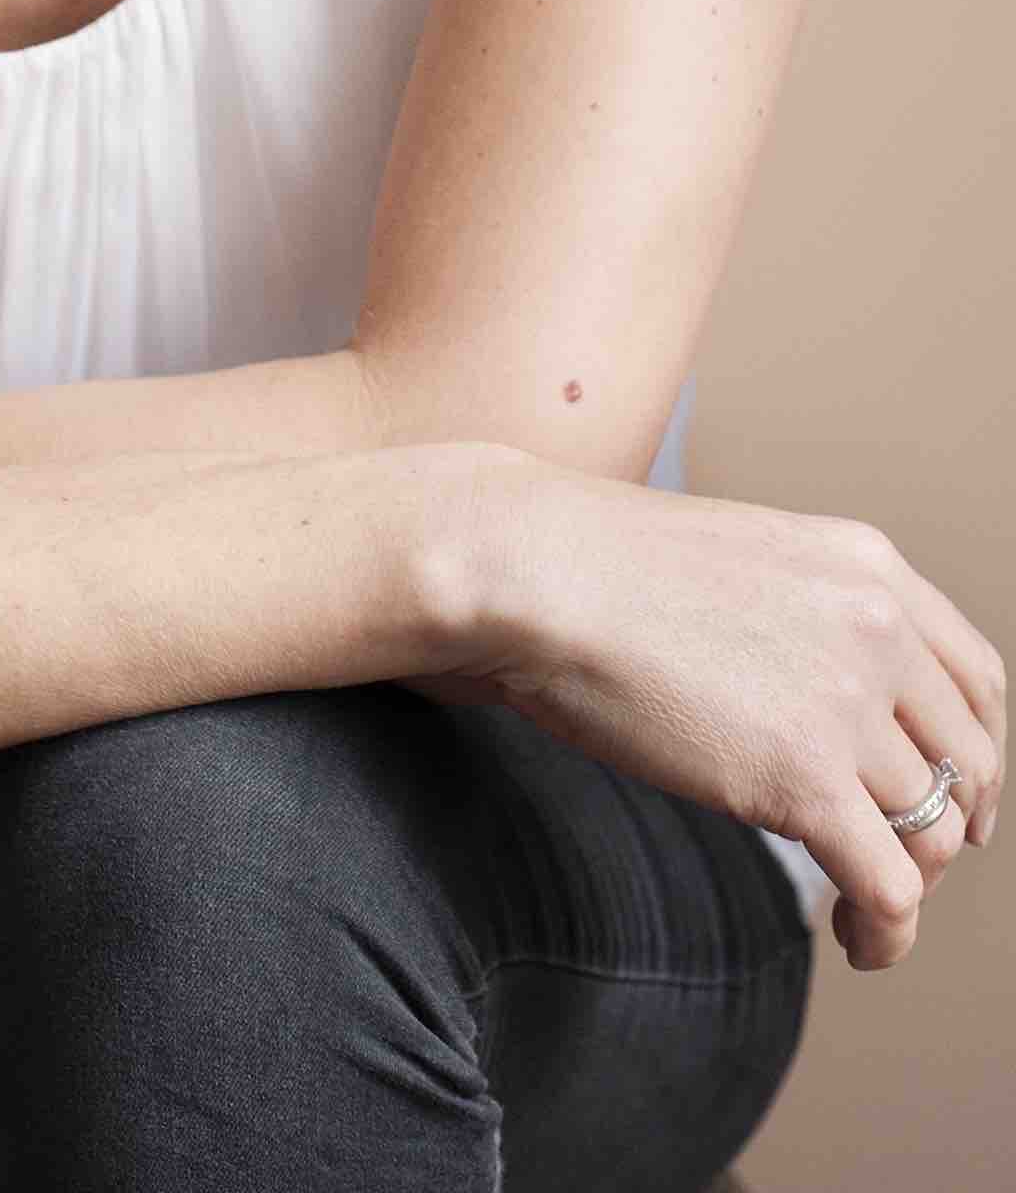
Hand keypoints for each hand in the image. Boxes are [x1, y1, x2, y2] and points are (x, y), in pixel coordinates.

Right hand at [399, 444, 1004, 973]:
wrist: (534, 572)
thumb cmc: (597, 565)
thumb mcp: (742, 560)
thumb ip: (805, 616)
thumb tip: (814, 696)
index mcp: (867, 566)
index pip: (977, 678)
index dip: (975, 751)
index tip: (956, 795)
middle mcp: (877, 628)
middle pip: (967, 761)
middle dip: (946, 824)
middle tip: (901, 861)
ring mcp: (845, 704)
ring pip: (929, 830)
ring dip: (907, 885)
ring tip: (864, 915)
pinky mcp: (803, 779)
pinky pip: (890, 886)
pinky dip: (889, 934)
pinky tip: (857, 946)